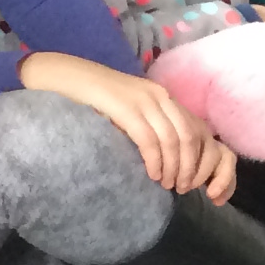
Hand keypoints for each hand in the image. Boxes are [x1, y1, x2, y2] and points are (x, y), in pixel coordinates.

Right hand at [20, 53, 232, 196]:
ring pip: (172, 140)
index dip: (198, 158)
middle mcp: (159, 96)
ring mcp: (143, 101)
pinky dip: (154, 161)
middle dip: (189, 167)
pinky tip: (151, 174)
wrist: (66, 76)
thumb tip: (161, 155)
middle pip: (188, 137)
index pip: (195, 129)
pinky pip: (148, 140)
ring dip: (173, 168)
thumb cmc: (92, 98)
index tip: (191, 179)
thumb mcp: (128, 108)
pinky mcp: (126, 109)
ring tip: (166, 185)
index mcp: (163, 96)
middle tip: (181, 188)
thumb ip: (146, 123)